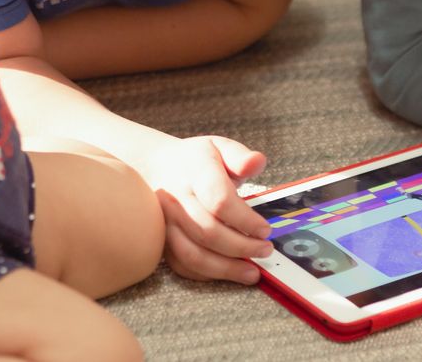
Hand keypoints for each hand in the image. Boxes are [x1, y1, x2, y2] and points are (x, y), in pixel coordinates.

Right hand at [140, 136, 272, 283]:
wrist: (156, 168)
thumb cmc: (196, 161)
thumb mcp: (219, 147)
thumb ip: (240, 156)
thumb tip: (257, 161)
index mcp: (193, 171)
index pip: (219, 200)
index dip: (245, 220)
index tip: (265, 229)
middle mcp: (174, 198)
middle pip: (208, 232)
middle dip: (242, 247)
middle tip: (265, 250)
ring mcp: (165, 222)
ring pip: (193, 254)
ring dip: (226, 268)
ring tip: (252, 272)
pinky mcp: (162, 240)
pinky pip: (182, 265)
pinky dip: (208, 273)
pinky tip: (228, 272)